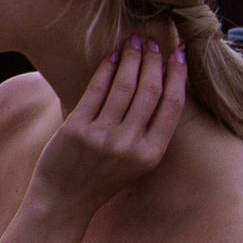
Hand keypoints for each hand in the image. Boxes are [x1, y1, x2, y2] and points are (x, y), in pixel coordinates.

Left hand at [27, 36, 183, 223]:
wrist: (64, 202)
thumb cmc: (102, 178)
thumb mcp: (136, 162)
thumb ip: (149, 131)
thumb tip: (161, 84)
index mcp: (151, 154)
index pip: (172, 105)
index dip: (178, 75)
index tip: (178, 53)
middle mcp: (130, 145)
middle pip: (150, 90)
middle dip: (153, 60)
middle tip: (153, 41)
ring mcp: (103, 137)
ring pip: (124, 85)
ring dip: (132, 57)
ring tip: (134, 40)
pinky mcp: (77, 129)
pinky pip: (96, 89)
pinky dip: (106, 68)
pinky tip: (112, 56)